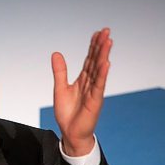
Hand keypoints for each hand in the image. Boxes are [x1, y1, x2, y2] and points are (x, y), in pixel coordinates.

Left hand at [52, 28, 111, 155]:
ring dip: (103, 56)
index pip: (89, 59)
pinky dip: (102, 74)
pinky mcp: (94, 101)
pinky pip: (99, 86)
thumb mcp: (60, 88)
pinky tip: (105, 63)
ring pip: (99, 71)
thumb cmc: (67, 112)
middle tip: (106, 31)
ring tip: (108, 41)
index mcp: (83, 80)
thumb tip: (56, 53)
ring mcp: (94, 92)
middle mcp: (90, 84)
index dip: (93, 47)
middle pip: (96, 61)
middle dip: (101, 46)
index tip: (97, 33)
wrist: (70, 132)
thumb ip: (60, 71)